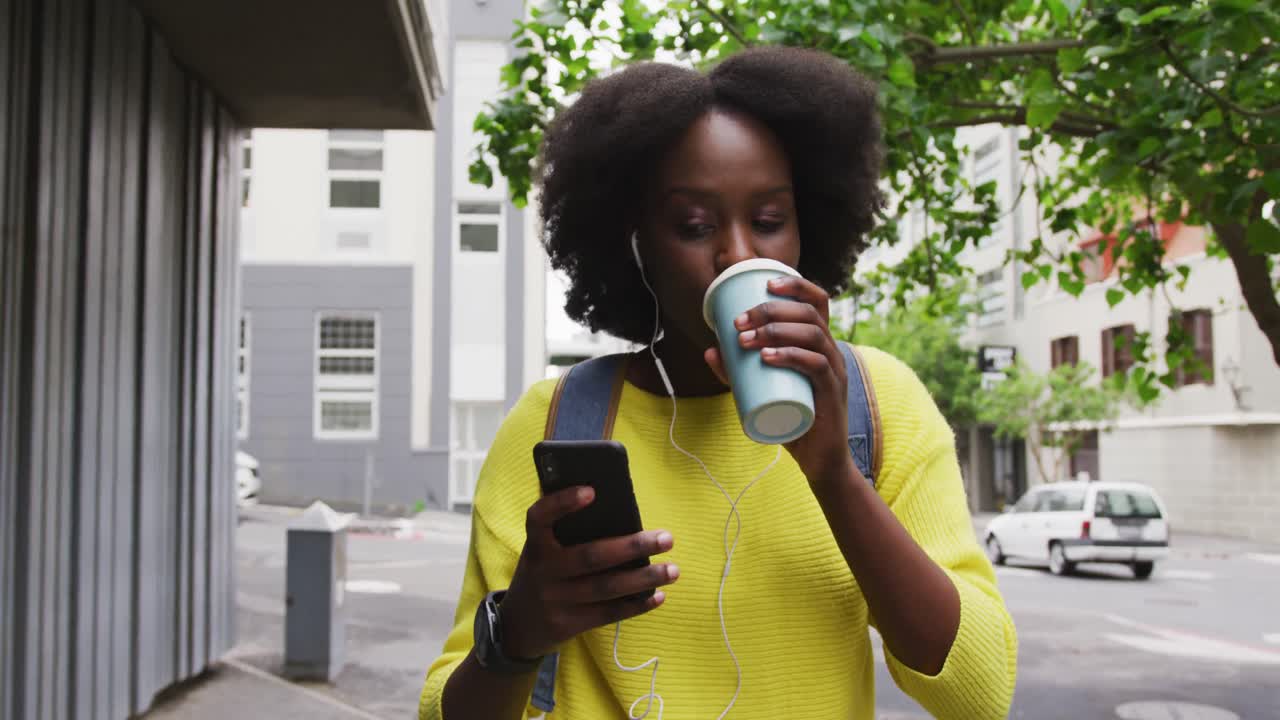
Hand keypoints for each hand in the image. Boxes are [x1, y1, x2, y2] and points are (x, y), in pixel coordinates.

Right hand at [499, 486, 678, 659]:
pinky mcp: (568, 625)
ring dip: (644, 578)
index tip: (592, 490)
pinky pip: (607, 613)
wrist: (516, 627)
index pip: (540, 518)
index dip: (562, 503)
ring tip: (673, 570)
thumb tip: (615, 510)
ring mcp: (555, 600)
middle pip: (591, 557)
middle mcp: (543, 571)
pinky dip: (636, 606)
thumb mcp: (541, 551)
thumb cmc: (542, 574)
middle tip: (667, 538)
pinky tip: (658, 595)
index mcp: (535, 545)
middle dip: (632, 547)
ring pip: (606, 588)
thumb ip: (565, 533)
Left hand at [704, 275, 854, 483]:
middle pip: (808, 314)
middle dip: (770, 311)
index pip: (818, 301)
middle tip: (738, 323)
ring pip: (812, 335)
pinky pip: (816, 366)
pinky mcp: (832, 393)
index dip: (795, 286)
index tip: (764, 285)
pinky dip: (791, 357)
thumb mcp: (761, 390)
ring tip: (745, 340)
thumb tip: (710, 351)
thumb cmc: (792, 419)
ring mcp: (834, 371)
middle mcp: (831, 351)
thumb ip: (737, 373)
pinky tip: (768, 357)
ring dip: (776, 331)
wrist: (818, 459)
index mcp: (819, 344)